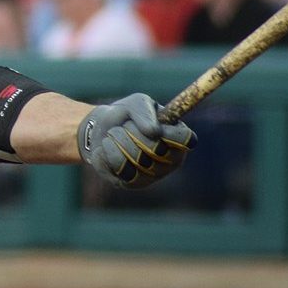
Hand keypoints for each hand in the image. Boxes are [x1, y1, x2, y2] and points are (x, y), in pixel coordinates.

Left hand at [77, 93, 196, 188]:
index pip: (186, 139)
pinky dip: (109, 149)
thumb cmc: (126, 116)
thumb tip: (153, 132)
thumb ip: (146, 112)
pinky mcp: (132, 183)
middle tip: (126, 125)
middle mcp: (171, 161)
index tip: (154, 125)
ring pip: (136, 157)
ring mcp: (153, 175)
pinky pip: (120, 166)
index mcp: (179, 139)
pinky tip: (108, 146)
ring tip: (114, 133)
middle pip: (156, 147)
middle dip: (133, 130)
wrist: (101, 130)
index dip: (169, 132)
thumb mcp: (136, 104)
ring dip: (118, 138)